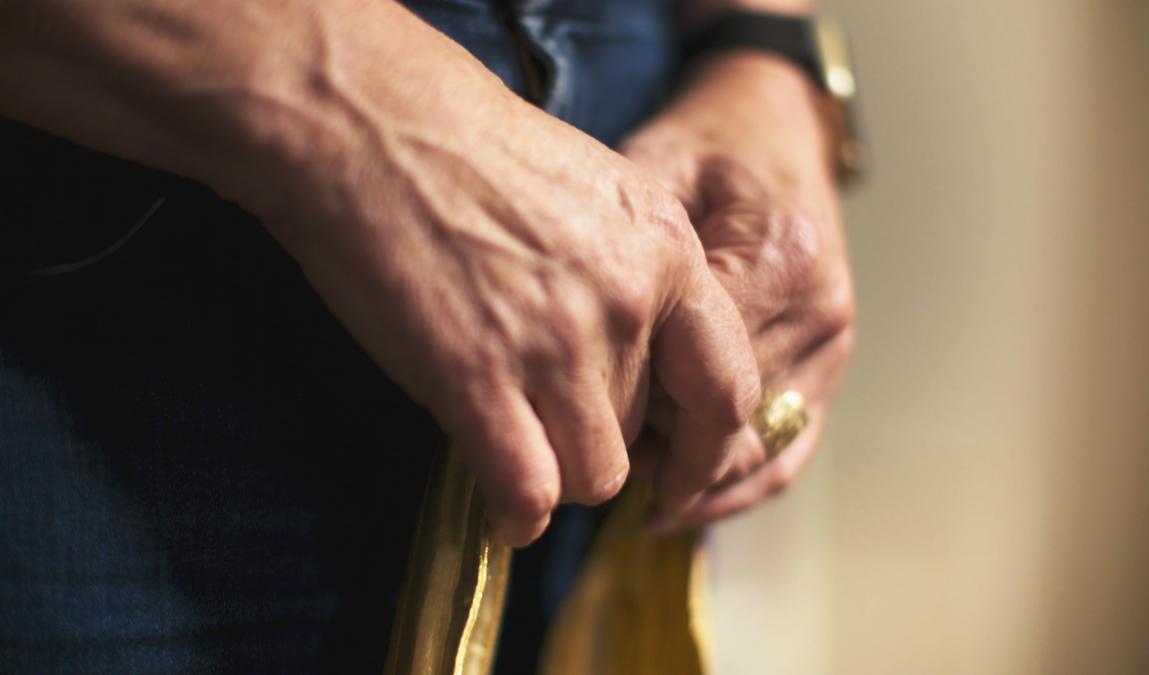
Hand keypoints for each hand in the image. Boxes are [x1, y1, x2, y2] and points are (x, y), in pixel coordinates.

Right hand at [239, 7, 760, 545]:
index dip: (707, 446)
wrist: (370, 120)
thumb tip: (631, 357)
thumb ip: (632, 274)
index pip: (729, 384)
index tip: (682, 473)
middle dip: (596, 435)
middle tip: (542, 412)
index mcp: (668, 250)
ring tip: (516, 442)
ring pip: (595, 475)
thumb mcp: (593, 190)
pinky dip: (516, 514)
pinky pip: (528, 492)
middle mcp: (628, 303)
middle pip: (642, 432)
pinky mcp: (479, 379)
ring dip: (558, 474)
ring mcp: (556, 344)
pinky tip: (502, 507)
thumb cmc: (468, 145)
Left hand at [622, 51, 854, 528]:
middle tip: (599, 461)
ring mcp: (835, 344)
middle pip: (732, 420)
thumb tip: (595, 361)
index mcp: (778, 260)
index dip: (637, 408)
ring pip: (765, 451)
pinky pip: (791, 448)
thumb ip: (639, 261)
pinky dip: (740, 486)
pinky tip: (686, 504)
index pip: (701, 374)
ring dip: (700, 481)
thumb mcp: (656, 172)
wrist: (776, 125)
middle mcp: (819, 311)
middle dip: (663, 450)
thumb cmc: (706, 145)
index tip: (584, 419)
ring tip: (640, 499)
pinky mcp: (834, 363)